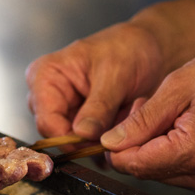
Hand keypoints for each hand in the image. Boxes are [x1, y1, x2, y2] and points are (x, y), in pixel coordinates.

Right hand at [26, 21, 168, 140]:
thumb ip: (99, 106)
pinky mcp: (78, 122)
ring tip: (122, 127)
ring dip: (98, 142)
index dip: (70, 139)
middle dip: (86, 141)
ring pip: (72, 142)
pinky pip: (85, 144)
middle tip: (115, 136)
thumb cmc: (128, 49)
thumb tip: (82, 134)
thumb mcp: (116, 75)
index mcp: (45, 76)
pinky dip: (103, 143)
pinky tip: (121, 133)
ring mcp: (62, 110)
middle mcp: (47, 95)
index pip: (47, 121)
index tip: (98, 144)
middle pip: (56, 135)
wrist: (149, 50)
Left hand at [101, 48, 194, 194]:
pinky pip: (181, 174)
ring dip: (156, 148)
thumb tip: (110, 143)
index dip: (117, 145)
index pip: (134, 164)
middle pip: (146, 171)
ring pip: (161, 174)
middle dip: (138, 143)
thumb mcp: (181, 85)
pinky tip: (187, 128)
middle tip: (149, 108)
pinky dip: (174, 154)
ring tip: (174, 115)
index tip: (121, 122)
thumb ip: (142, 120)